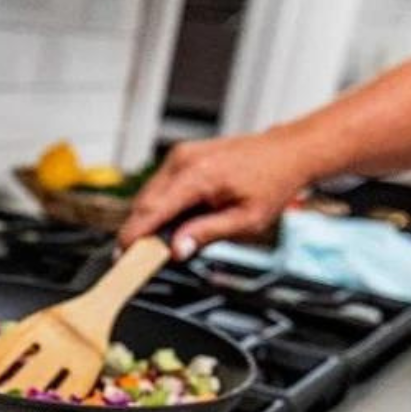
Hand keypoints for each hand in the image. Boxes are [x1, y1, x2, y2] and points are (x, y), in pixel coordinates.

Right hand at [118, 127, 314, 257]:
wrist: (288, 152)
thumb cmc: (272, 183)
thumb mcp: (246, 220)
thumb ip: (207, 234)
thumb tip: (176, 250)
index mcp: (199, 176)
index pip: (152, 211)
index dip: (133, 236)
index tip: (122, 256)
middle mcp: (184, 160)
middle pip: (144, 204)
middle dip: (140, 232)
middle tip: (143, 258)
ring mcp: (181, 155)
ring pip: (148, 196)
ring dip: (150, 220)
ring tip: (168, 239)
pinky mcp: (181, 156)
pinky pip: (159, 187)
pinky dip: (160, 206)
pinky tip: (177, 220)